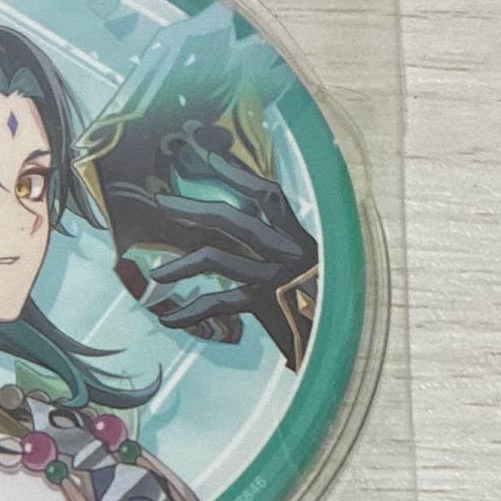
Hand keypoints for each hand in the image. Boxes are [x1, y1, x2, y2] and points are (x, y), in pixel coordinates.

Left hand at [148, 152, 318, 368]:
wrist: (344, 342)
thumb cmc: (323, 306)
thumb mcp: (309, 269)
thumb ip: (281, 246)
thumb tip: (243, 226)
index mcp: (300, 238)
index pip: (268, 196)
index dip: (239, 175)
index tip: (211, 158)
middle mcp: (289, 252)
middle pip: (234, 221)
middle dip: (194, 208)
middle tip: (162, 202)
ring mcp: (277, 278)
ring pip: (219, 260)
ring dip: (181, 266)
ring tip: (156, 275)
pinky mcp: (267, 306)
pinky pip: (220, 303)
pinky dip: (192, 311)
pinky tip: (170, 320)